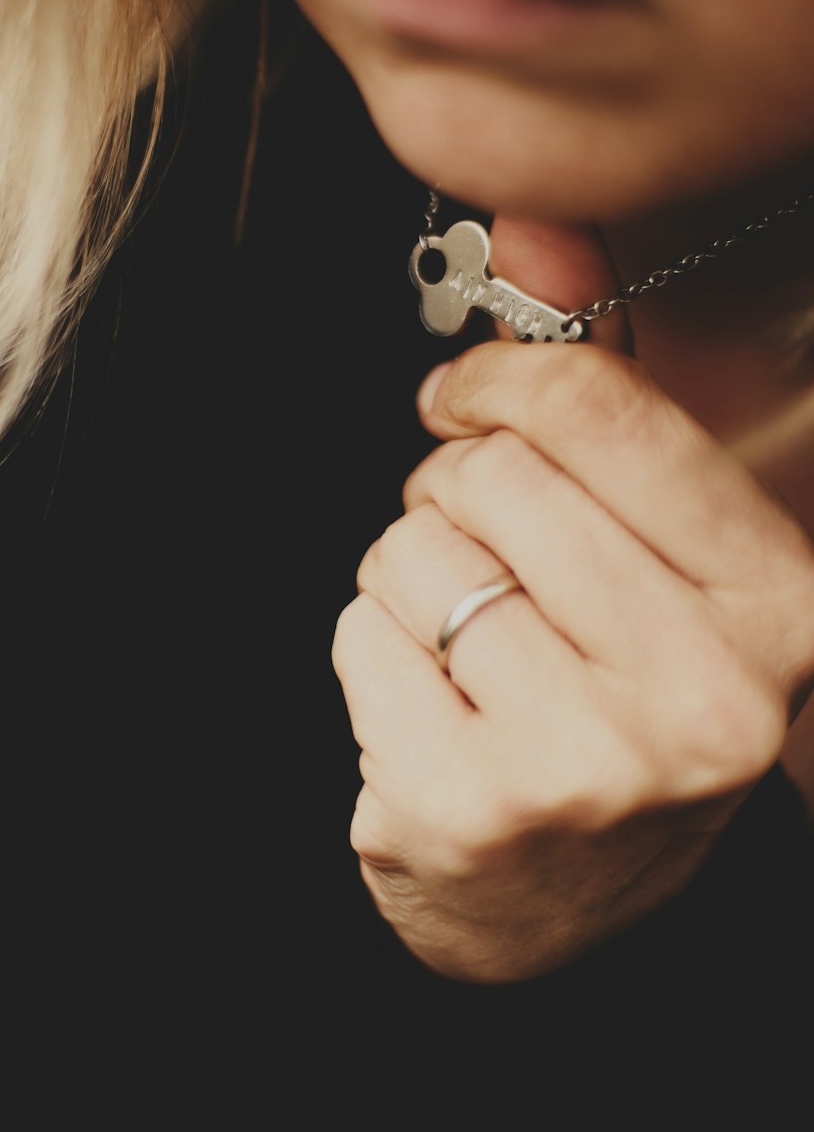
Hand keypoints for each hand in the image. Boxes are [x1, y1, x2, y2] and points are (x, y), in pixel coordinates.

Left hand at [332, 218, 813, 981]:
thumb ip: (604, 393)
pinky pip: (360, 633)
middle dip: (457, 488)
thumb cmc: (620, 699)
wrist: (569, 901)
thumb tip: (537, 230)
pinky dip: (374, 645)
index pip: (605, 414)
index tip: (469, 394)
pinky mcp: (467, 810)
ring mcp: (585, 765)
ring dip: (416, 571)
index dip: (507, 381)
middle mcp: (703, 696)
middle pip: (494, 476)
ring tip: (469, 634)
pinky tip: (432, 700)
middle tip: (480, 540)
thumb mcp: (659, 554)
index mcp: (780, 609)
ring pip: (413, 549)